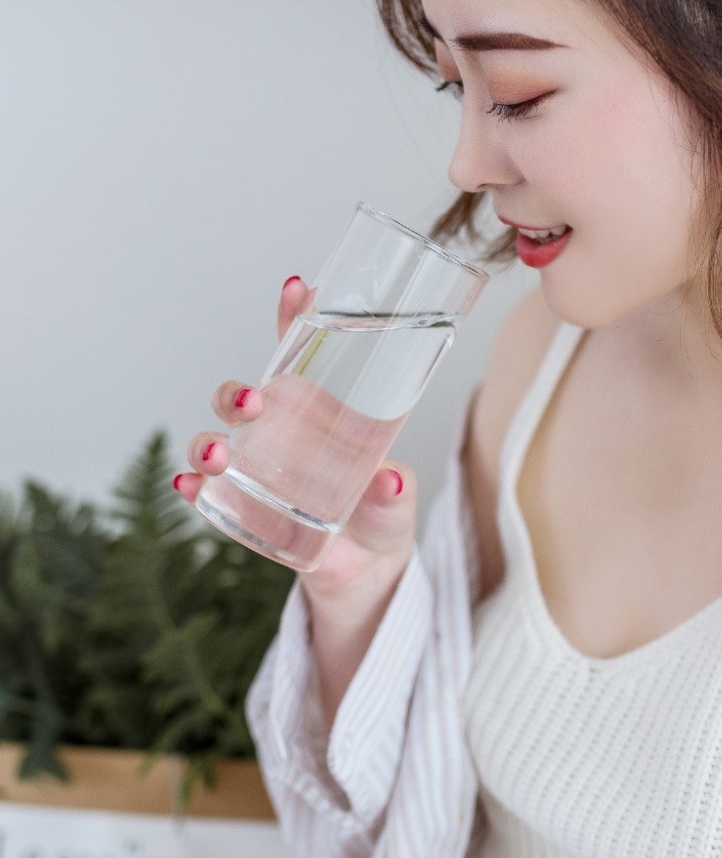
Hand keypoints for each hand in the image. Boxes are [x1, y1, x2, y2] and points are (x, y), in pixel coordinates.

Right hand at [175, 275, 417, 600]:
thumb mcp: (396, 497)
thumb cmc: (383, 513)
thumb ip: (395, 489)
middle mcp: (278, 432)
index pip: (299, 355)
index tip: (298, 288)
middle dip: (235, 393)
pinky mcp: (241, 507)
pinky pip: (206, 492)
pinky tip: (188, 487)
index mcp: (317, 410)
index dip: (294, 319)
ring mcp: (254, 468)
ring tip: (217, 453)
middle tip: (252, 401)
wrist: (367, 569)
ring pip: (214, 440)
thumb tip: (390, 480)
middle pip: (239, 396)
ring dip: (206, 442)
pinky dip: (192, 487)